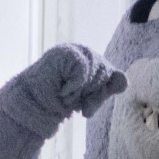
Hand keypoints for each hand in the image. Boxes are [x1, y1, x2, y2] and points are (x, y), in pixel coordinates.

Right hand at [0, 43, 125, 138]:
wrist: (33, 105)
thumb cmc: (61, 102)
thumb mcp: (90, 98)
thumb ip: (107, 88)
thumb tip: (124, 79)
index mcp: (96, 63)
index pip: (117, 78)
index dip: (104, 94)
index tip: (86, 108)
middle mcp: (88, 53)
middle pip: (108, 74)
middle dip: (92, 94)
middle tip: (72, 101)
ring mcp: (76, 50)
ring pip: (97, 72)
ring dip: (80, 92)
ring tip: (65, 94)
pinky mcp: (66, 52)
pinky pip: (82, 70)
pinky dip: (73, 86)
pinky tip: (62, 89)